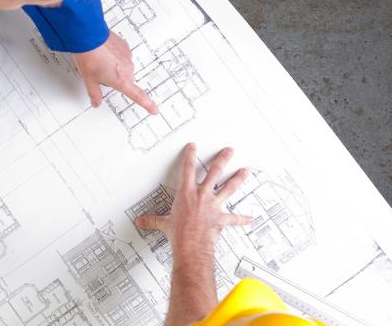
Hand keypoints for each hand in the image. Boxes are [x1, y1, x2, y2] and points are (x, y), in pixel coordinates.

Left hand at [72, 32, 157, 113]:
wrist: (89, 37)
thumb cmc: (89, 57)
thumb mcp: (89, 80)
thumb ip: (95, 94)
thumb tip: (96, 102)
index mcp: (120, 80)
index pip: (138, 96)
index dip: (147, 104)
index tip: (154, 110)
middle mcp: (127, 69)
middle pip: (126, 80)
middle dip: (115, 80)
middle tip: (100, 74)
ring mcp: (127, 57)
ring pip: (124, 68)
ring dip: (115, 67)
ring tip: (100, 62)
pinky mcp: (125, 47)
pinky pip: (122, 56)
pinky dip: (115, 57)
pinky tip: (104, 53)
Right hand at [135, 143, 251, 254]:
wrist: (191, 244)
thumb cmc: (179, 232)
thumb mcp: (163, 224)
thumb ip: (153, 220)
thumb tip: (141, 221)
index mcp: (186, 193)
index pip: (187, 169)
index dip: (190, 155)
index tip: (193, 147)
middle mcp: (202, 195)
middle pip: (215, 172)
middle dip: (222, 160)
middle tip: (229, 151)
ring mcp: (214, 205)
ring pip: (228, 188)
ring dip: (237, 179)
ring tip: (245, 171)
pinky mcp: (221, 218)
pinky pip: (234, 218)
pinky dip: (242, 219)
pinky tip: (250, 218)